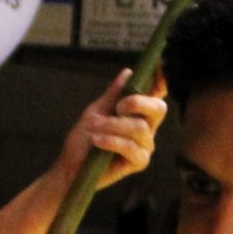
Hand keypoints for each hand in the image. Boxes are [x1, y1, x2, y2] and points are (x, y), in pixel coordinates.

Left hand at [53, 71, 167, 186]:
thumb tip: (128, 72)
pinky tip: (97, 141)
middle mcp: (146, 129)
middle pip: (158, 109)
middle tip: (117, 108)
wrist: (71, 166)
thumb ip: (113, 94)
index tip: (160, 67)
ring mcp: (145, 146)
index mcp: (138, 114)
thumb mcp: (96, 111)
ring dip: (112, 126)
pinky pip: (131, 148)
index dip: (161, 81)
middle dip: (137, 102)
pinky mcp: (139, 162)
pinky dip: (112, 141)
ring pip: (140, 128)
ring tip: (94, 129)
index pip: (156, 95)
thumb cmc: (84, 140)